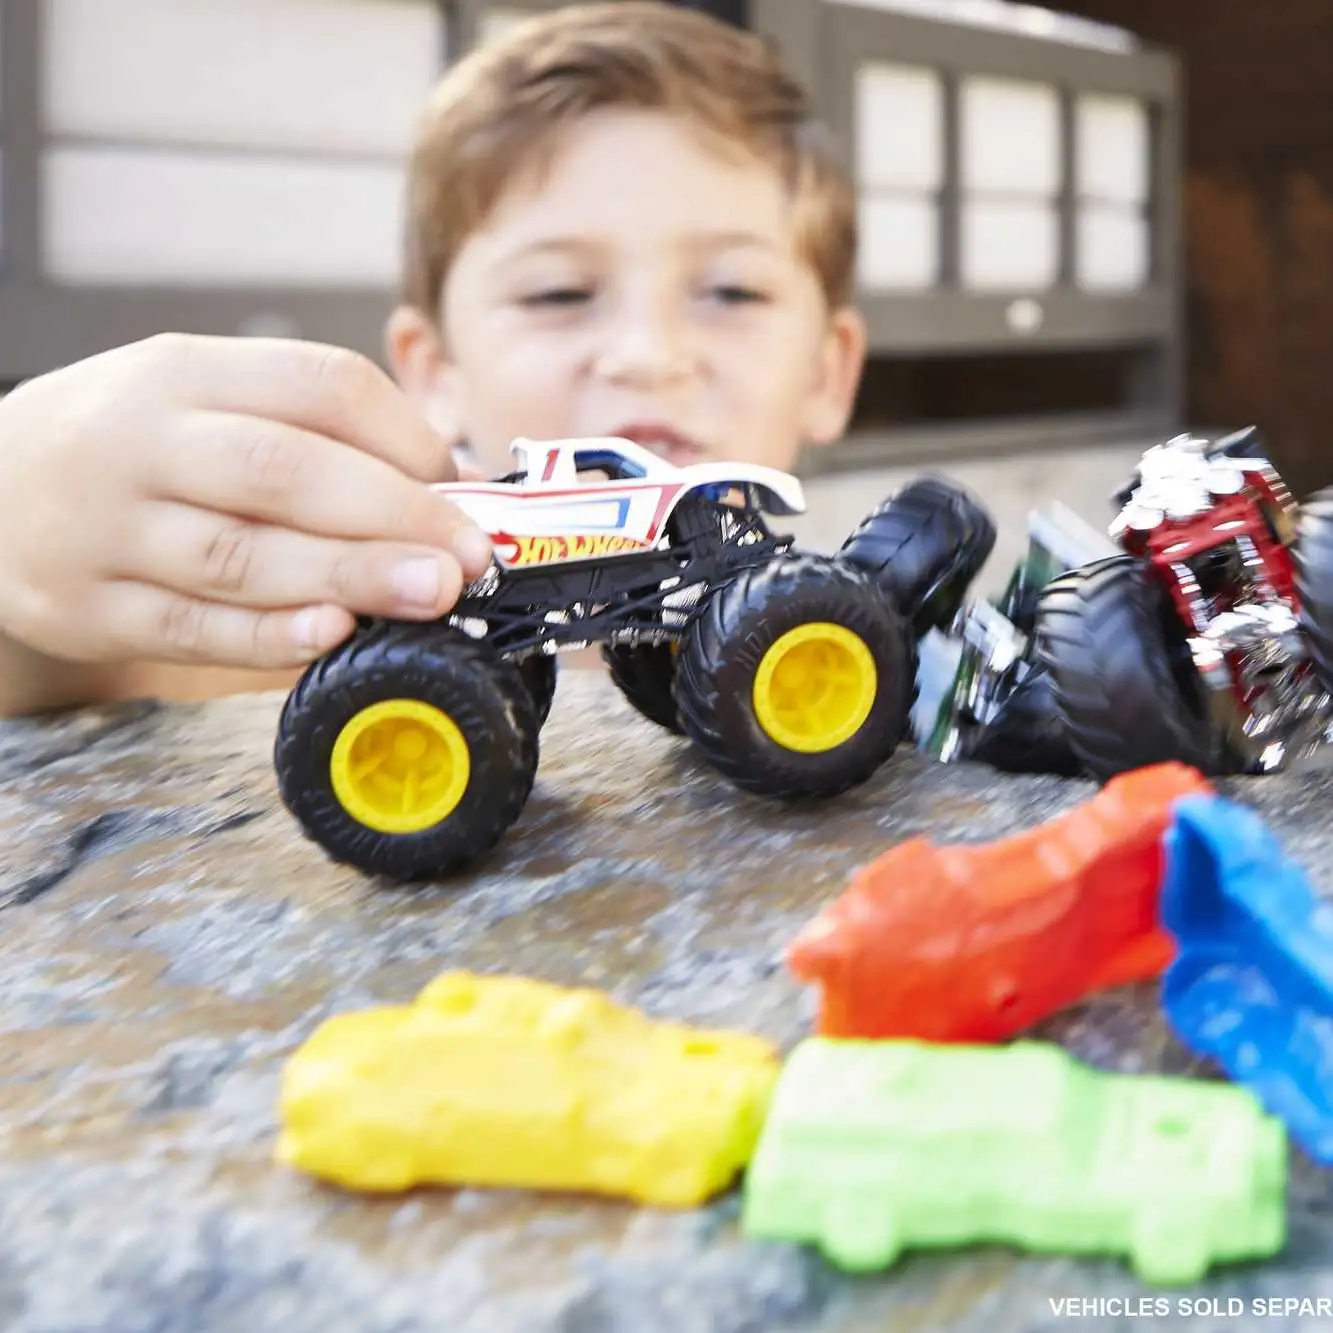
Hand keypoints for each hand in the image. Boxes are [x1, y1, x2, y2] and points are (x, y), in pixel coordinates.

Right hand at [0, 333, 492, 669]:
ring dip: (348, 577)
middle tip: (471, 555)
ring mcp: (107, 528)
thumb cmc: (137, 451)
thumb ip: (313, 436)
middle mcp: (141, 441)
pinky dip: (268, 635)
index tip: (464, 486)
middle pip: (284, 471)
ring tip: (430, 593)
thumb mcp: (202, 403)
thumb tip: (450, 488)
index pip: (316, 386)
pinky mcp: (90, 606)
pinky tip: (333, 634)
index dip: (404, 437)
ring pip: (241, 555)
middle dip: (392, 514)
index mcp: (183, 372)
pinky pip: (192, 627)